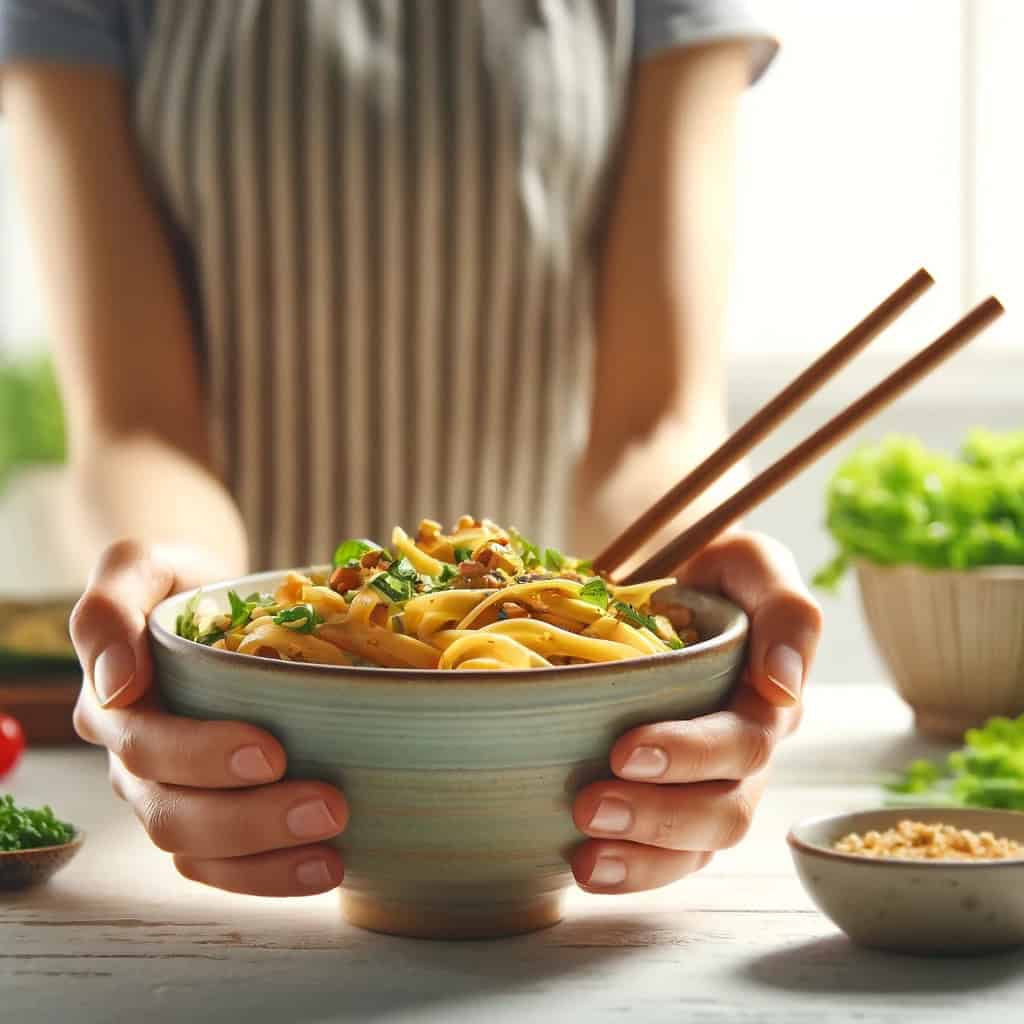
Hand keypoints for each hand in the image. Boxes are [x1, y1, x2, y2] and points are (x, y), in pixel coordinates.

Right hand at [70, 539, 347, 895]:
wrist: (213, 598)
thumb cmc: (179, 581)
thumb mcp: (138, 565)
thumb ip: (109, 610)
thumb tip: (117, 685)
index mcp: (115, 704)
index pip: (146, 745)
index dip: (203, 756)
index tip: (272, 752)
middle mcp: (134, 758)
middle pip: (173, 811)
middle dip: (252, 818)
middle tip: (330, 805)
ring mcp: (168, 791)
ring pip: (198, 850)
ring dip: (266, 859)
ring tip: (333, 852)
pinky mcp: (208, 812)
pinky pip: (224, 864)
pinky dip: (270, 874)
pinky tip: (326, 867)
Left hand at [570, 530, 821, 892]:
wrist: (666, 577)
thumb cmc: (712, 569)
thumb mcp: (752, 562)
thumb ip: (787, 612)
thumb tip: (782, 686)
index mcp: (770, 700)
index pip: (745, 742)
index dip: (690, 754)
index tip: (625, 750)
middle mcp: (748, 750)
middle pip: (724, 808)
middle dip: (658, 813)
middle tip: (588, 804)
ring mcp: (713, 783)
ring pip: (699, 845)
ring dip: (643, 856)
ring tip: (585, 859)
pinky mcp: (675, 799)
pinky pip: (668, 855)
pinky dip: (631, 869)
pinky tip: (585, 869)